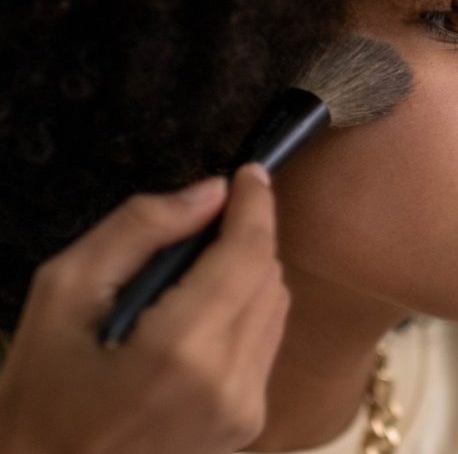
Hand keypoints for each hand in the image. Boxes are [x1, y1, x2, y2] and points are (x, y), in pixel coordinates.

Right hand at [0, 164, 289, 453]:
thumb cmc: (39, 389)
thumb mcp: (63, 293)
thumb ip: (139, 229)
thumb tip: (210, 192)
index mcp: (182, 349)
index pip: (248, 255)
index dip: (257, 205)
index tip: (251, 173)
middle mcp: (230, 382)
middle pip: (269, 277)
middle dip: (247, 237)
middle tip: (210, 220)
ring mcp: (246, 409)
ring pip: (277, 308)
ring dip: (251, 273)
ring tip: (200, 268)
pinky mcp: (250, 425)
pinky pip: (266, 344)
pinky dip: (247, 312)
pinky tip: (205, 312)